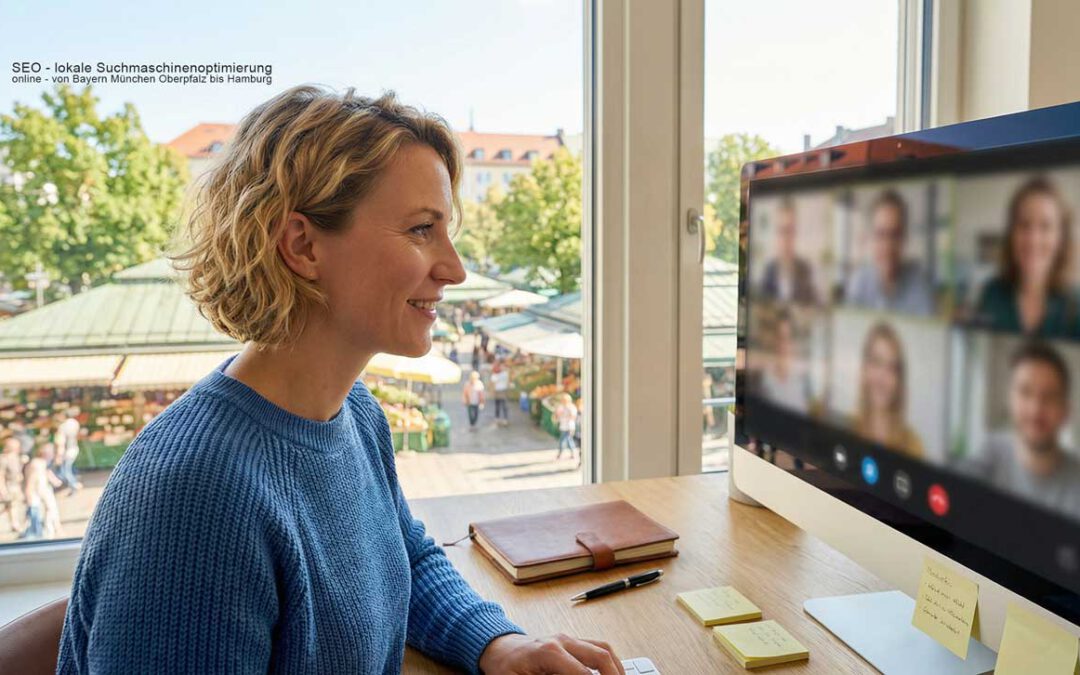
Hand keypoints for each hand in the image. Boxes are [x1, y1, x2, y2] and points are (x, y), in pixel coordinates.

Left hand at [479, 633, 624, 674]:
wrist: (497, 648)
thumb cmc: (504, 668)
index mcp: (549, 652)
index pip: (584, 674)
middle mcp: (562, 640)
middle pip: (600, 656)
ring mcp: (567, 638)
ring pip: (603, 648)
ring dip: (616, 667)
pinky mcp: (569, 641)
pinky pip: (597, 646)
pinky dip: (609, 661)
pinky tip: (612, 674)